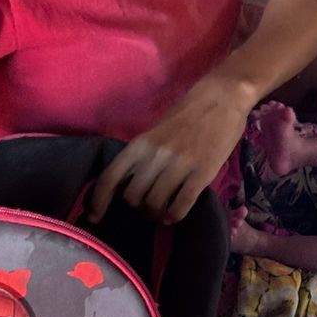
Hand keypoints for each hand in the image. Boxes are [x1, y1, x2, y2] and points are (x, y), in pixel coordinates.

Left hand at [87, 73, 253, 223]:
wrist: (222, 98)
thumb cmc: (187, 115)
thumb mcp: (155, 132)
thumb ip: (142, 156)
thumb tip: (127, 185)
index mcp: (140, 143)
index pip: (110, 178)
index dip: (98, 202)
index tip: (94, 217)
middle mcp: (155, 155)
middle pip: (132, 197)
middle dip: (137, 207)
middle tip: (146, 208)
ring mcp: (179, 165)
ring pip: (154, 204)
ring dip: (155, 214)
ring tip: (161, 212)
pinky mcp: (202, 173)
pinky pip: (180, 205)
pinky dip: (174, 215)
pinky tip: (174, 215)